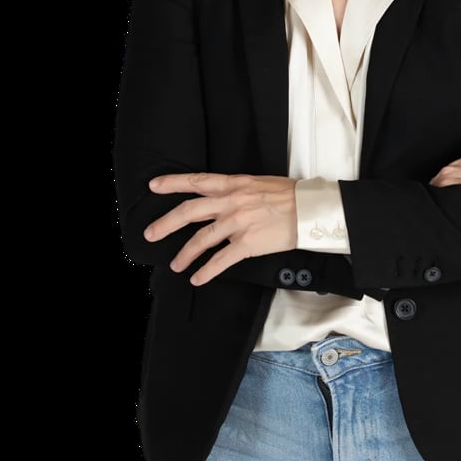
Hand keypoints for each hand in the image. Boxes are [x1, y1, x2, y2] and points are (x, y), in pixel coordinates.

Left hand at [144, 173, 296, 284]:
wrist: (310, 209)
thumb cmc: (288, 195)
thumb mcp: (258, 183)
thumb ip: (235, 190)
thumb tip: (219, 198)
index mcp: (234, 184)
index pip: (197, 181)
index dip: (173, 183)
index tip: (154, 186)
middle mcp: (231, 202)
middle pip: (189, 212)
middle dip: (166, 223)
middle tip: (150, 233)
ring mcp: (238, 223)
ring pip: (201, 240)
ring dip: (184, 254)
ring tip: (175, 264)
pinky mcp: (248, 244)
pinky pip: (220, 261)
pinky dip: (206, 272)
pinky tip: (197, 278)